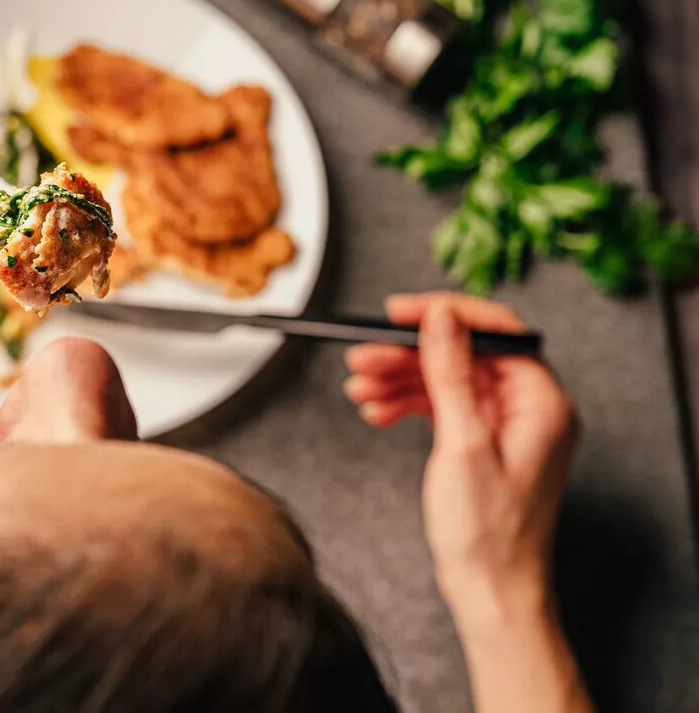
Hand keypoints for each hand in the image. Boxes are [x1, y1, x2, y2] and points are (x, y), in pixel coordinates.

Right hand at [343, 293, 577, 621]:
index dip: (444, 314)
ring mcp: (507, 425)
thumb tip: (442, 318)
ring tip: (360, 388)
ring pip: (447, 379)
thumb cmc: (488, 534)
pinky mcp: (485, 442)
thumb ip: (452, 373)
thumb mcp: (462, 443)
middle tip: (363, 357)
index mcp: (542, 402)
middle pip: (463, 355)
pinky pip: (444, 406)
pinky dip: (408, 404)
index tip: (398, 312)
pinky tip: (376, 410)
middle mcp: (530, 408)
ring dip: (400, 380)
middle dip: (408, 355)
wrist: (490, 591)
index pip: (495, 331)